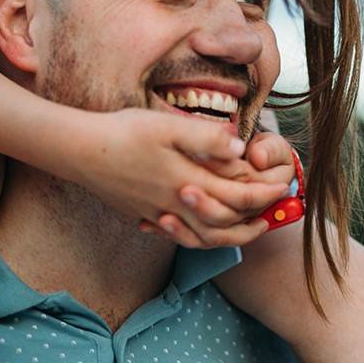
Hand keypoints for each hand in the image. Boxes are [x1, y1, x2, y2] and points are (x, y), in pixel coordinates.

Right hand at [73, 108, 289, 241]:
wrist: (79, 152)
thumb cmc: (123, 133)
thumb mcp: (167, 127)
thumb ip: (206, 139)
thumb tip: (240, 150)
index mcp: (187, 182)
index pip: (238, 197)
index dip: (265, 193)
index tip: (284, 186)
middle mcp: (177, 205)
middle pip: (227, 222)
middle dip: (256, 215)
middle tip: (278, 207)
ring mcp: (160, 213)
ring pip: (205, 236)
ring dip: (234, 233)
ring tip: (253, 225)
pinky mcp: (146, 213)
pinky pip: (183, 234)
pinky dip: (203, 235)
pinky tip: (208, 227)